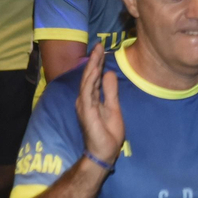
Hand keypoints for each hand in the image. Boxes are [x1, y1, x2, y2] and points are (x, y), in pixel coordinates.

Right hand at [75, 43, 123, 163]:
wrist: (104, 152)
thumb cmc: (108, 132)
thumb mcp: (113, 107)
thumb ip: (110, 91)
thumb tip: (109, 73)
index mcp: (91, 98)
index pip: (93, 77)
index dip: (97, 62)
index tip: (102, 48)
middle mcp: (84, 99)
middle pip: (88, 75)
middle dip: (94, 59)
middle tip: (99, 44)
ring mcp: (84, 104)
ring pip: (87, 81)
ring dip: (92, 65)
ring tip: (97, 51)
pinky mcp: (86, 111)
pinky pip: (88, 92)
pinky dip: (90, 80)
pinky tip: (95, 69)